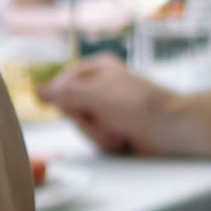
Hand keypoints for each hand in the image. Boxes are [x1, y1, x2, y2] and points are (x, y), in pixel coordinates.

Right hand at [43, 57, 194, 159]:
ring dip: (99, 134)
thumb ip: (63, 94)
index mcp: (98, 68)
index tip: (73, 106)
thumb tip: (38, 92)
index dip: (64, 99)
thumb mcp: (95, 95)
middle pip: (70, 108)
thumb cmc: (140, 106)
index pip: (62, 83)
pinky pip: (96, 138)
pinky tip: (123, 139)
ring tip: (119, 131)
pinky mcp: (115, 128)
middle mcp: (102, 87)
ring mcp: (108, 109)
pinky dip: (108, 142)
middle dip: (87, 121)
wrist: (172, 130)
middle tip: (105, 120)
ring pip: (83, 126)